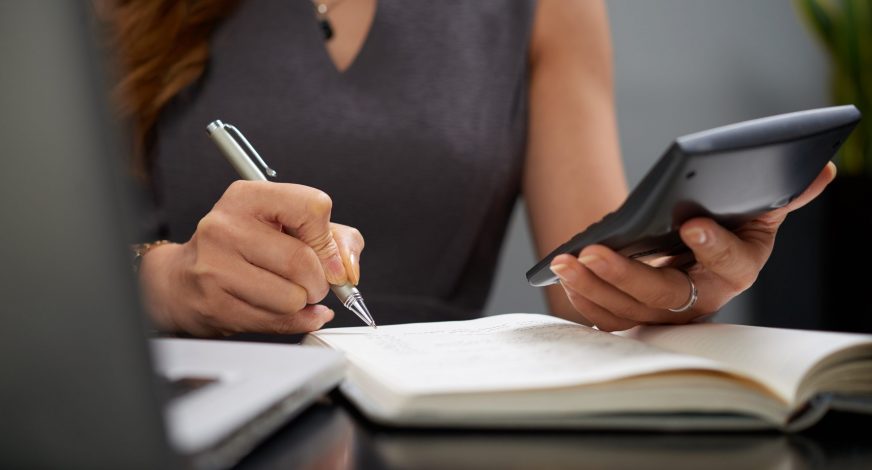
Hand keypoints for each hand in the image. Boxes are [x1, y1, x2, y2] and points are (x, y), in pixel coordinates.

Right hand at [138, 180, 364, 335]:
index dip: (328, 240)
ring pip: (292, 297)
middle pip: (303, 261)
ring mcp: (215, 266)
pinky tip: (281, 310)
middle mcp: (226, 226)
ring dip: (302, 303)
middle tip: (311, 282)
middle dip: (319, 281)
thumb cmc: (243, 248)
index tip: (328, 257)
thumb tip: (348, 269)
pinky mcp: (214, 304)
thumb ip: (334, 238)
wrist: (183, 279)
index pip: (313, 208)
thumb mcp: (288, 225)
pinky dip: (293, 321)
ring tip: (286, 292)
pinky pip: (275, 321)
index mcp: (248, 197)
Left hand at [550, 162, 836, 331]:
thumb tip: (819, 167)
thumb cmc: (726, 223)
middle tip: (596, 251)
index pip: (730, 264)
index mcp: (738, 269)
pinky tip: (565, 272)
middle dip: (627, 276)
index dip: (714, 246)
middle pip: (665, 297)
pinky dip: (585, 298)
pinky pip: (607, 318)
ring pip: (628, 311)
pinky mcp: (636, 317)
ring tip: (566, 260)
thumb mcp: (755, 205)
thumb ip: (782, 192)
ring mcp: (666, 314)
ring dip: (594, 286)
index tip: (691, 223)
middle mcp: (702, 299)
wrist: (693, 249)